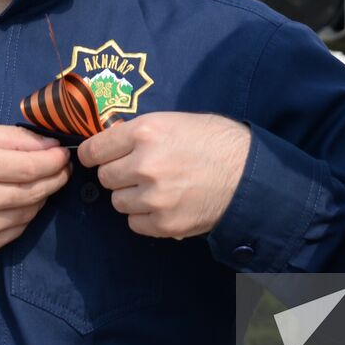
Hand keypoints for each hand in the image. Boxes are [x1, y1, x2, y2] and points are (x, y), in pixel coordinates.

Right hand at [0, 123, 70, 254]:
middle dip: (56, 177)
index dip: (54, 160)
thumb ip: (15, 137)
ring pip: (29, 212)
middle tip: (63, 168)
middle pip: (34, 191)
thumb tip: (51, 145)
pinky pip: (17, 230)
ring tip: (43, 181)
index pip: (30, 166)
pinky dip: (26, 214)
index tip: (64, 153)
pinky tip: (22, 200)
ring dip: (43, 195)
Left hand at [77, 112, 250, 238]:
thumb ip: (139, 132)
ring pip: (117, 201)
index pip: (94, 149)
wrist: (250, 174)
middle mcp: (144, 164)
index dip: (94, 154)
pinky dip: (145, 216)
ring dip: (131, 196)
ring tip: (157, 188)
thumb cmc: (216, 141)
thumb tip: (110, 143)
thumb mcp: (175, 121)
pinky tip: (165, 204)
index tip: (98, 157)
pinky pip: (135, 223)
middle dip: (118, 174)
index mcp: (145, 132)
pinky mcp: (164, 223)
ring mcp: (154, 196)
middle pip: (105, 177)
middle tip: (139, 171)